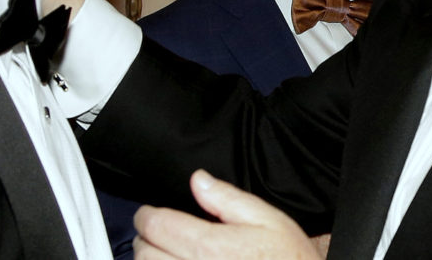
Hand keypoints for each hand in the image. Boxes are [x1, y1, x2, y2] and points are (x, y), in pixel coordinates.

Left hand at [133, 169, 323, 259]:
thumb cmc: (287, 259)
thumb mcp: (267, 219)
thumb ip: (227, 199)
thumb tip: (199, 180)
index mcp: (209, 246)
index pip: (157, 226)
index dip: (147, 215)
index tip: (149, 214)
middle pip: (144, 254)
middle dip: (146, 239)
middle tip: (156, 234)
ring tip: (161, 254)